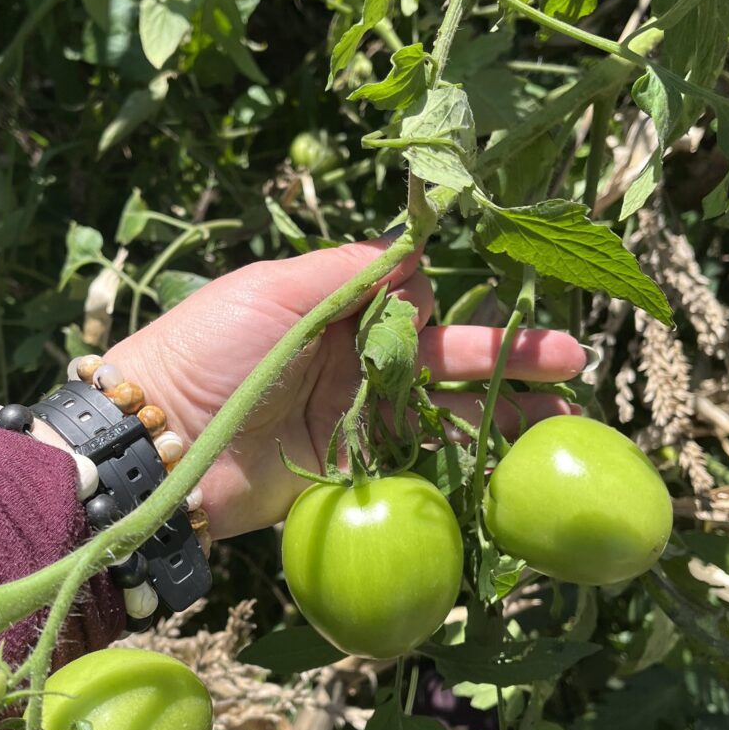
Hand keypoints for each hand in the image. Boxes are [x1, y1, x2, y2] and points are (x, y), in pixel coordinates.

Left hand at [107, 240, 585, 538]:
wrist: (157, 446)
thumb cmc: (205, 350)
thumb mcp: (272, 292)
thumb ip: (346, 272)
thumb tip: (417, 257)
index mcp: (334, 310)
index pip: (414, 300)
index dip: (454, 305)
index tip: (496, 305)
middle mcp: (352, 362)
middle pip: (444, 359)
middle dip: (507, 359)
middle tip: (571, 362)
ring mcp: (353, 420)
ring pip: (442, 413)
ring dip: (502, 414)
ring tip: (563, 419)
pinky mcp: (349, 471)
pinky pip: (415, 464)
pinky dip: (463, 464)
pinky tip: (511, 465)